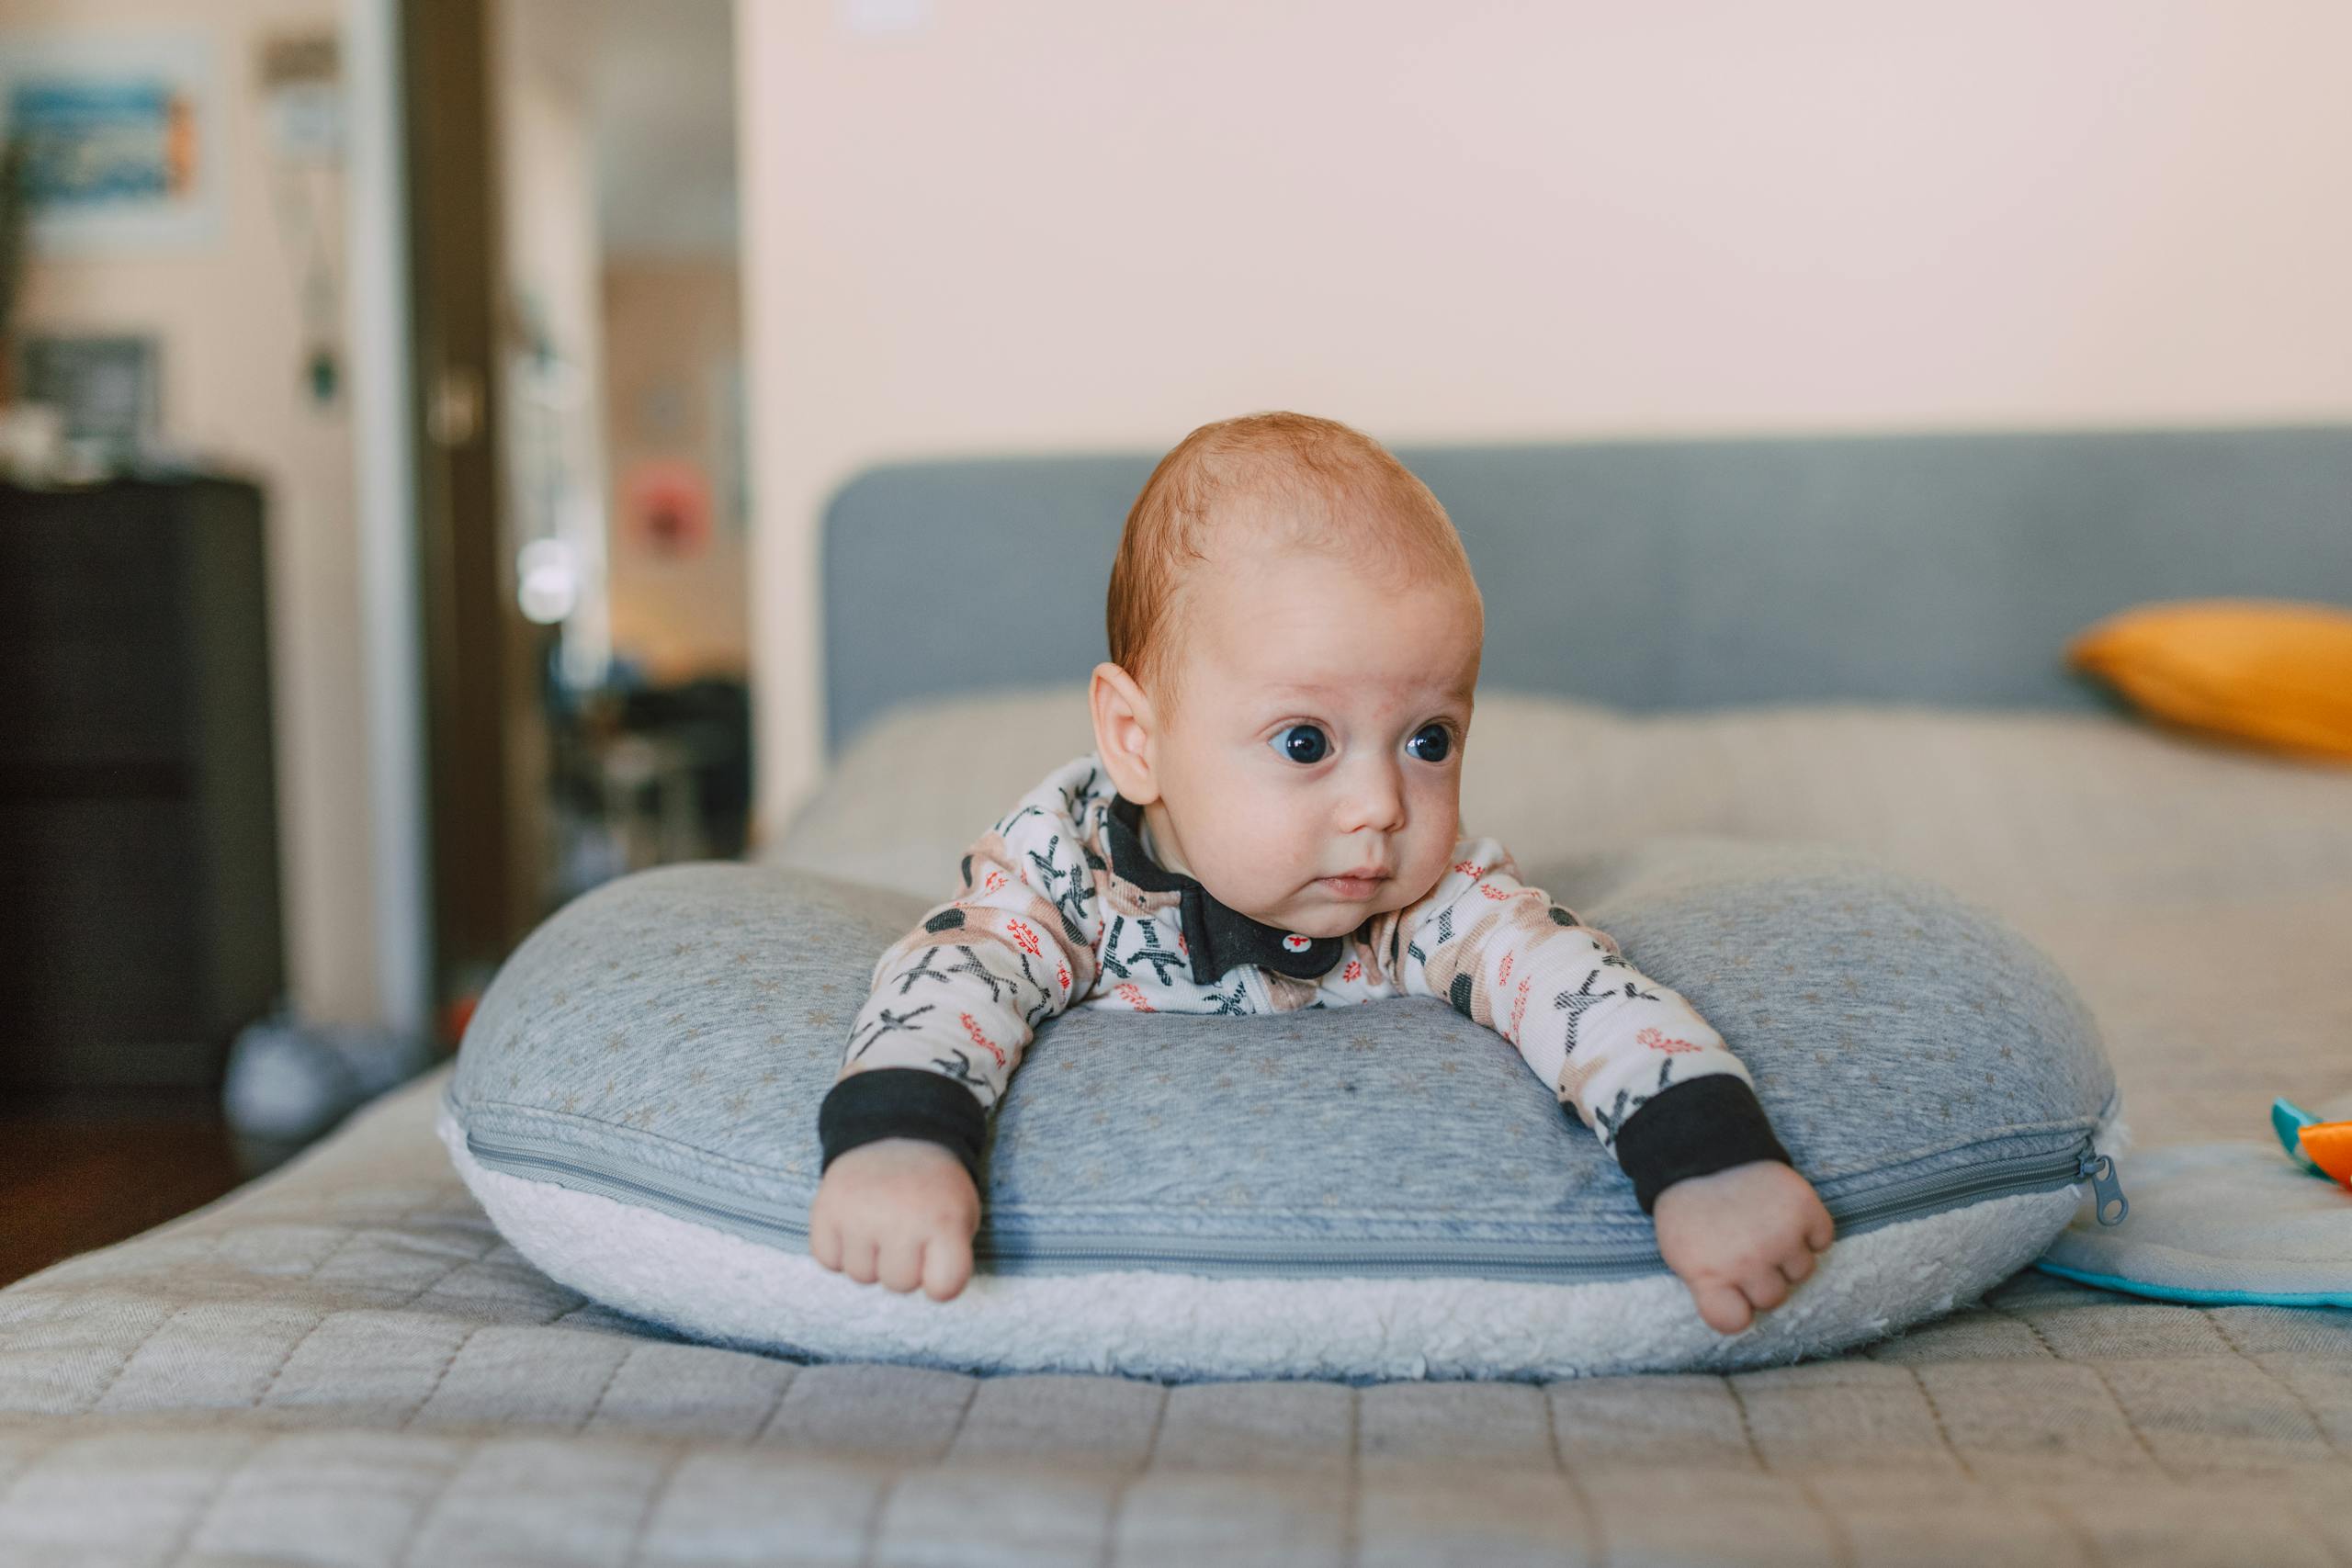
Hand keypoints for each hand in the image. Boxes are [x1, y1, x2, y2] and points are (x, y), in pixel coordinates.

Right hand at [808, 1138, 981, 1301]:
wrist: (899, 1133)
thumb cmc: (934, 1188)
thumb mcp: (963, 1214)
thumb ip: (951, 1257)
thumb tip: (924, 1291)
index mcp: (944, 1220)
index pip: (943, 1287)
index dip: (941, 1280)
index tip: (939, 1259)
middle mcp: (900, 1219)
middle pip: (898, 1284)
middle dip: (904, 1265)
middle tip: (908, 1231)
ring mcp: (858, 1215)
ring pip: (861, 1276)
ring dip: (871, 1258)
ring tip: (881, 1223)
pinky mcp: (825, 1209)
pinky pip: (828, 1260)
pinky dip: (840, 1249)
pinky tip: (855, 1223)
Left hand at [1651, 1160, 1834, 1334]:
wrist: (1702, 1150)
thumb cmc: (1691, 1209)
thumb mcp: (1681, 1253)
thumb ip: (1709, 1287)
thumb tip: (1741, 1311)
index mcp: (1709, 1275)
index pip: (1733, 1322)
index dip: (1735, 1310)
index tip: (1731, 1294)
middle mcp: (1747, 1261)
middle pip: (1774, 1298)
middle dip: (1762, 1278)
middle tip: (1746, 1249)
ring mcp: (1779, 1235)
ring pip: (1802, 1272)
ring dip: (1788, 1255)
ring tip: (1764, 1228)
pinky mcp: (1805, 1209)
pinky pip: (1822, 1240)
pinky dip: (1810, 1231)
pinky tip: (1785, 1216)